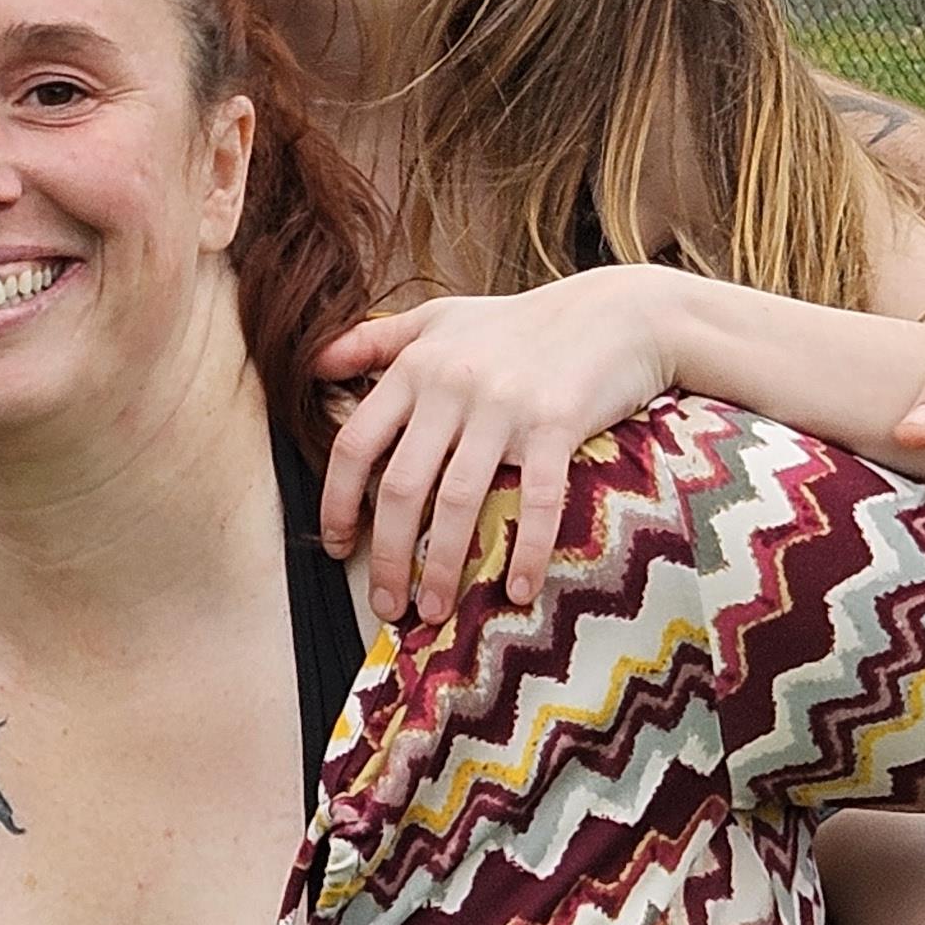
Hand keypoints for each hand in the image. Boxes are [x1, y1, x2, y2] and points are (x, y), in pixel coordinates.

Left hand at [313, 270, 676, 624]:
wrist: (614, 314)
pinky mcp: (556, 425)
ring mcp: (504, 407)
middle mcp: (451, 387)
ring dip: (442, 565)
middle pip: (400, 485)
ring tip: (435, 610)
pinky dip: (527, 551)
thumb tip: (310, 363)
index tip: (336, 544)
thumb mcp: (437, 319)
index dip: (337, 500)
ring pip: (457, 501)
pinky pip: (536, 500)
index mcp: (416, 368)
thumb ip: (372, 341)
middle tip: (386, 604)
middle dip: (386, 554)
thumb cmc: (517, 323)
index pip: (357, 444)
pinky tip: (519, 590)